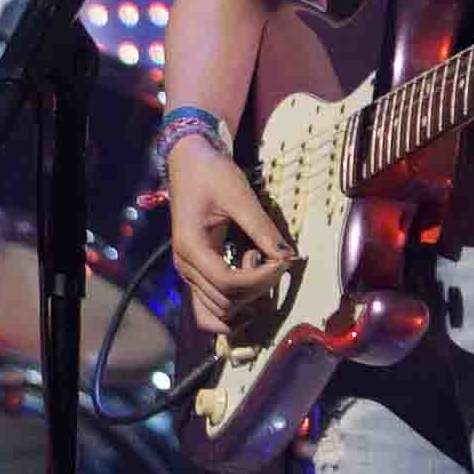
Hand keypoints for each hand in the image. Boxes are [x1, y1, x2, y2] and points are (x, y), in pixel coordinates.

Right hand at [167, 137, 294, 339]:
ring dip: (247, 298)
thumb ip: (263, 230)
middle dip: (258, 287)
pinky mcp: (196, 273)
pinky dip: (233, 306)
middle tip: (274, 258)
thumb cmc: (212, 174)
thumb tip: (288, 257)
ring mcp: (188, 273)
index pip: (228, 284)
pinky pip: (211, 307)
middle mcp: (185, 267)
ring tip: (257, 265)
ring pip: (219, 311)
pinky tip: (251, 283)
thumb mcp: (240, 196)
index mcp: (191, 247)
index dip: (261, 279)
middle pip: (226, 302)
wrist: (188, 162)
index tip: (283, 260)